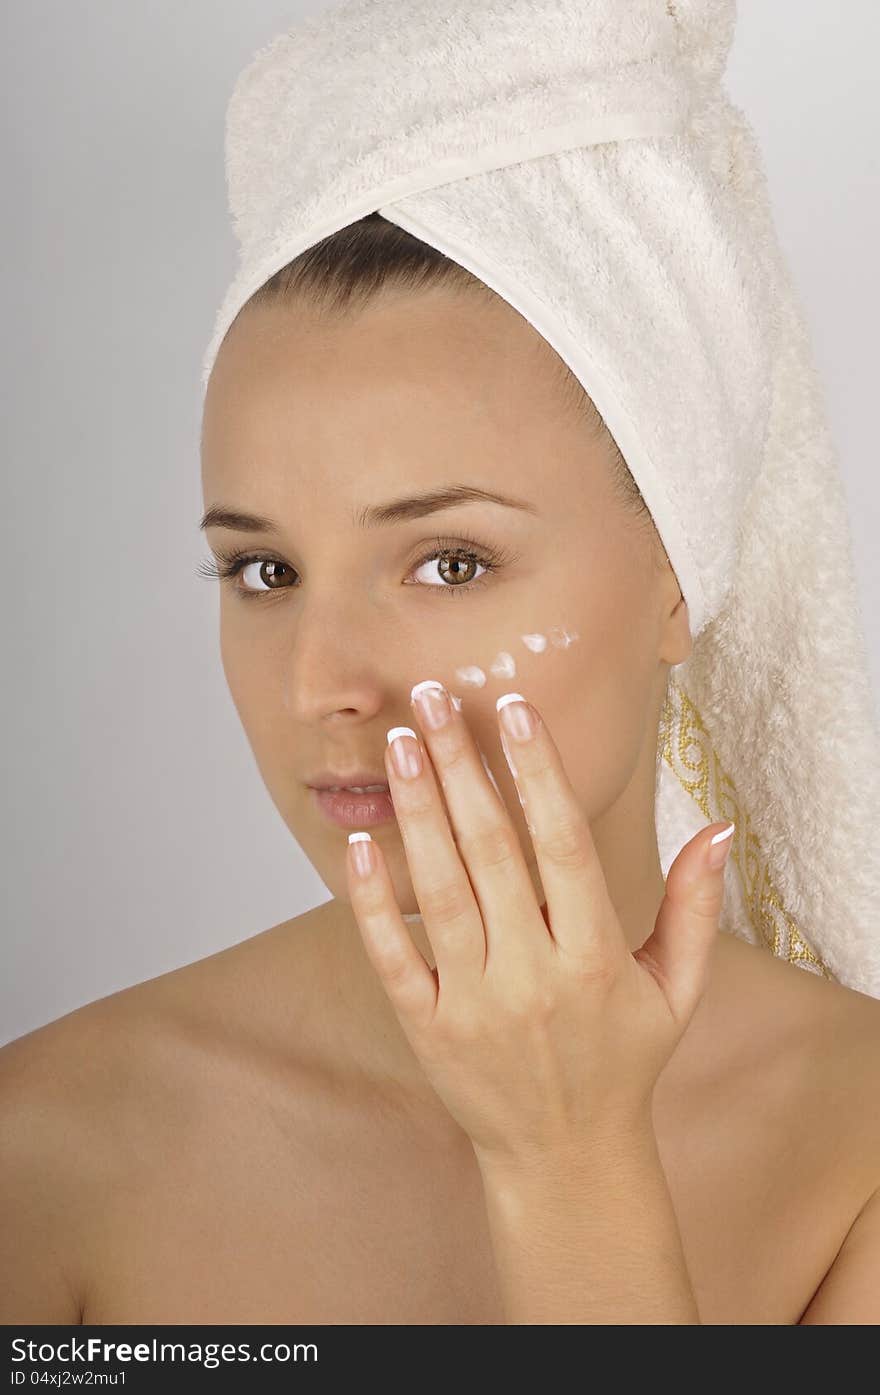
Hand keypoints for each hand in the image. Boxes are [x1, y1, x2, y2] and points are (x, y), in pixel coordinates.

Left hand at [345, 682, 734, 1174]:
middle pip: (491, 852)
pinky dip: (372, 899)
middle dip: (460, 766)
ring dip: (417, 811)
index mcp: (595, 957)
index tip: (514, 710)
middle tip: (431, 698)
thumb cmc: (621, 1060)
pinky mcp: (427, 1028)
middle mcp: (532, 975)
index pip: (562, 846)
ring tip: (398, 741)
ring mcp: (473, 1003)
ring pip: (439, 890)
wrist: (564, 1156)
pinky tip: (362, 841)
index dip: (538, 773)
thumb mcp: (675, 988)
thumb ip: (694, 907)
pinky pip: (392, 954)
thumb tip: (717, 829)